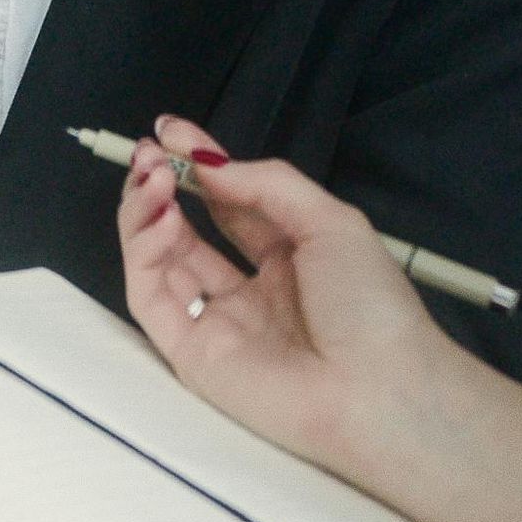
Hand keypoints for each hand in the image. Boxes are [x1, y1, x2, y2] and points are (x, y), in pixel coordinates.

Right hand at [118, 119, 459, 480]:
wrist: (378, 391)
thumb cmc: (368, 304)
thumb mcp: (330, 221)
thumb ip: (265, 185)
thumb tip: (205, 163)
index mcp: (290, 257)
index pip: (230, 204)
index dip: (200, 166)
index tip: (169, 130)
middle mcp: (250, 289)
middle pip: (187, 231)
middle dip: (162, 186)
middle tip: (146, 152)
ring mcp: (218, 323)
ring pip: (159, 261)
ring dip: (146, 213)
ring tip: (151, 178)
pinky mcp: (191, 356)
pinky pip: (151, 298)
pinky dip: (143, 253)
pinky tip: (160, 217)